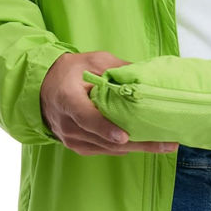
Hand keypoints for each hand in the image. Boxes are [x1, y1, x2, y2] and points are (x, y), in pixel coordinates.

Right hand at [40, 51, 179, 155]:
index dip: (105, 128)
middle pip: (105, 140)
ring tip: (165, 145)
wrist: (44, 88)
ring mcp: (72, 139)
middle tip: (166, 143)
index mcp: (68, 100)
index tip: (124, 136)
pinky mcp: (79, 146)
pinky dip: (126, 148)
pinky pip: (105, 150)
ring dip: (138, 148)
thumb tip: (145, 76)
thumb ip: (117, 68)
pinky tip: (146, 144)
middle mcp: (68, 125)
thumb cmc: (69, 72)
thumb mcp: (93, 60)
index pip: (86, 118)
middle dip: (138, 144)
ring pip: (109, 149)